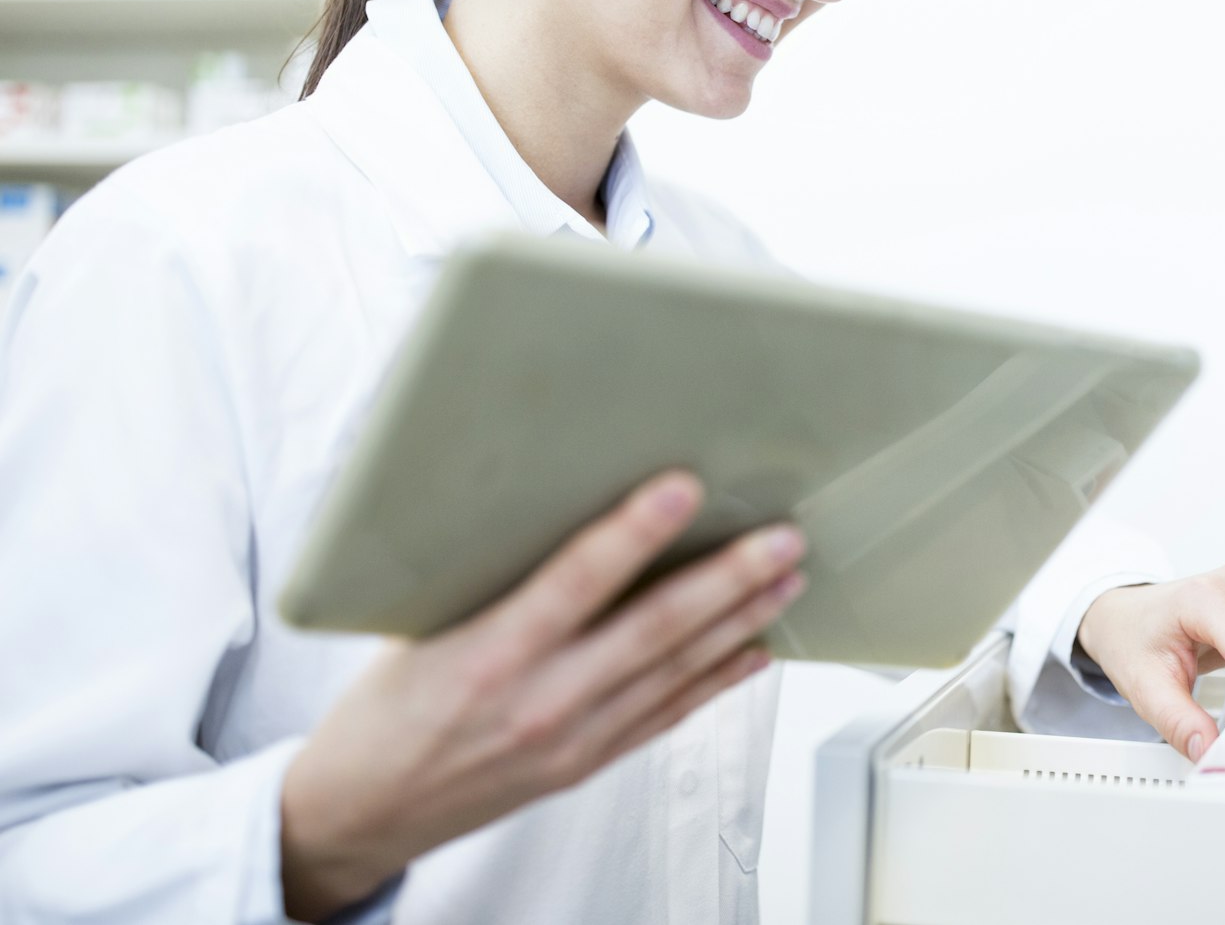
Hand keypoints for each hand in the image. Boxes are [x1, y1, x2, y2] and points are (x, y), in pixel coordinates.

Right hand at [279, 470, 804, 920]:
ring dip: (740, 621)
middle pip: (655, 628)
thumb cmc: (382, 713)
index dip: (634, 532)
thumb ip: (491, 578)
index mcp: (488, 655)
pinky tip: (753, 650)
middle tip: (781, 538)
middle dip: (728, 579)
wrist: (360, 812)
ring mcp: (571, 739)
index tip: (682, 489)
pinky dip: (716, 680)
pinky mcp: (586, 763)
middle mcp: (540, 701)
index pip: (576, 580)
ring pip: (676, 670)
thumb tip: (553, 503)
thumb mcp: (418, 628)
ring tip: (787, 579)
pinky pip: (668, 714)